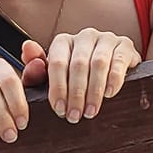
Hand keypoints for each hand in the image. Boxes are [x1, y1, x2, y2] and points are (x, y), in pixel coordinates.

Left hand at [19, 33, 139, 122]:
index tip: (59, 110)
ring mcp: (106, 38)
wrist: (112, 71)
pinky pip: (119, 61)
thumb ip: (36, 71)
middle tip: (75, 116)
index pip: (57, 63)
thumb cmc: (77, 78)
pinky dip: (113, 79)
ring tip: (91, 111)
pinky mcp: (125, 45)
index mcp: (64, 42)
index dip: (58, 88)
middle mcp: (85, 36)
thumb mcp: (54, 79)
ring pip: (98, 63)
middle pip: (78, 64)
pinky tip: (109, 94)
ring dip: (94, 91)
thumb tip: (27, 48)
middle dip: (76, 94)